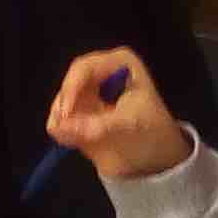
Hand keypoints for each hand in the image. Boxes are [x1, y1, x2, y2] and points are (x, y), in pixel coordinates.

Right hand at [44, 50, 190, 181]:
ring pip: (62, 101)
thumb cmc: (152, 130)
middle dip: (65, 107)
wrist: (157, 154)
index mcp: (119, 63)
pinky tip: (74, 141)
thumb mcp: (131, 124)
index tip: (67, 113)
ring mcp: (88, 92)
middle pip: (69, 84)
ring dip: (62, 121)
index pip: (85, 68)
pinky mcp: (80, 112)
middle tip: (65, 130)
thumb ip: (97, 125)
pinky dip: (62, 130)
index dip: (71, 88)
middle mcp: (101, 72)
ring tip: (74, 139)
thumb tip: (63, 127)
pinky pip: (60, 118)